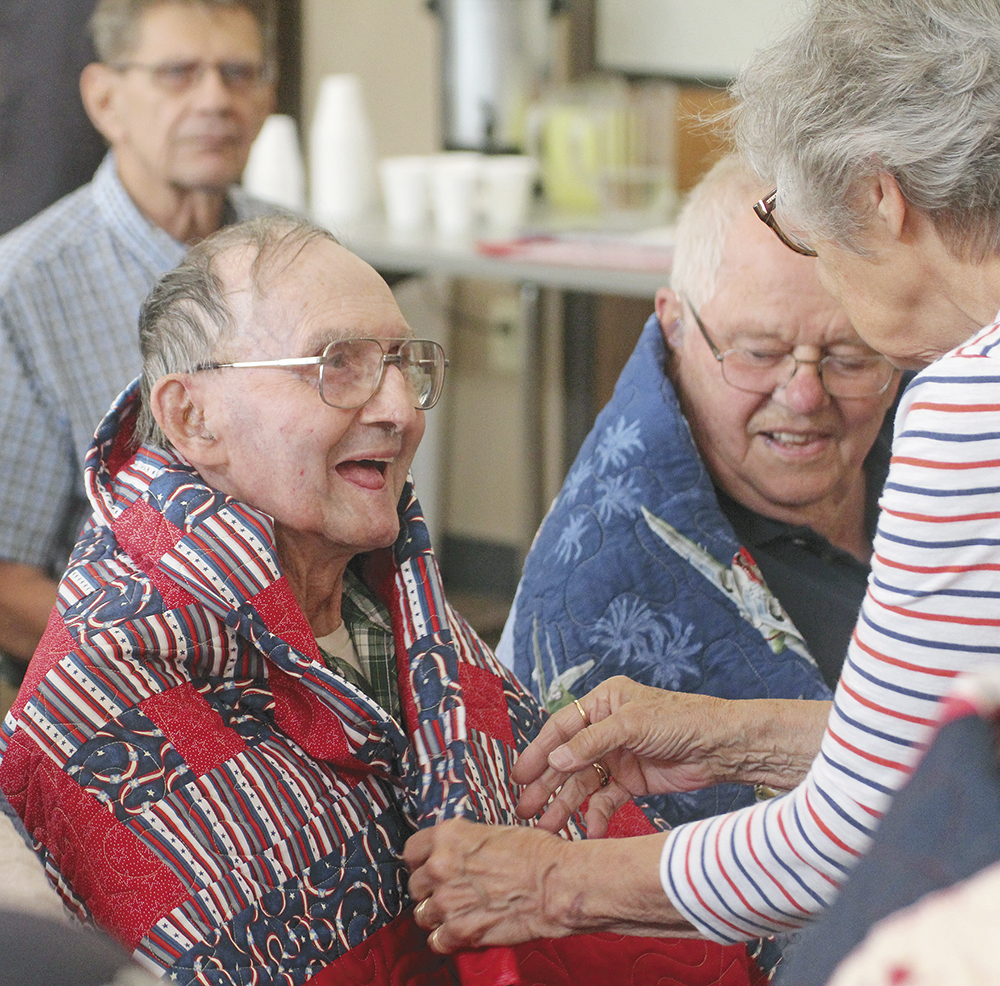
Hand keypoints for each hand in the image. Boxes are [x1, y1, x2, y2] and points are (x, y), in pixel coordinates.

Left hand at [404, 817, 683, 951]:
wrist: (555, 884)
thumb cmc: (536, 854)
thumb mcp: (493, 833)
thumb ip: (465, 843)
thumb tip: (454, 852)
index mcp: (448, 836)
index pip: (411, 850)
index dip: (421, 860)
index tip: (428, 866)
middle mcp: (441, 866)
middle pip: (415, 885)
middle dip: (430, 889)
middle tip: (450, 891)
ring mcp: (447, 901)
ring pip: (422, 914)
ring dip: (437, 915)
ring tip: (458, 911)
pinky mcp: (459, 931)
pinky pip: (436, 940)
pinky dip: (447, 939)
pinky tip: (461, 930)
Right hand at [513, 676, 828, 837]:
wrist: (722, 746)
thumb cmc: (681, 719)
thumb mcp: (631, 725)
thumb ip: (591, 743)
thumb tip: (555, 759)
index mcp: (603, 703)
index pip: (561, 727)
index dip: (539, 751)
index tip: (519, 774)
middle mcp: (605, 729)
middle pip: (568, 758)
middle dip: (547, 783)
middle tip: (524, 808)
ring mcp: (618, 756)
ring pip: (583, 783)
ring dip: (566, 804)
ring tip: (547, 827)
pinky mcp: (633, 781)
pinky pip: (606, 799)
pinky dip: (596, 814)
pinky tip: (589, 830)